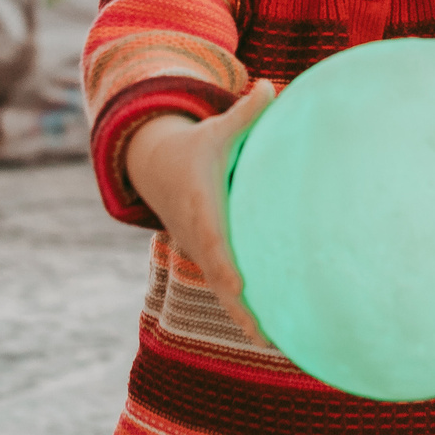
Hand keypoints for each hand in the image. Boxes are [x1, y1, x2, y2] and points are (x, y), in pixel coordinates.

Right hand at [124, 83, 278, 343]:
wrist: (156, 169)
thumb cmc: (197, 147)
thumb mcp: (217, 129)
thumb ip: (245, 114)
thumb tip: (270, 86)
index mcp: (201, 209)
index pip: (213, 241)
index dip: (226, 265)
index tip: (242, 286)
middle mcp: (198, 238)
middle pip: (219, 280)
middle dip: (240, 309)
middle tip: (265, 338)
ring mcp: (200, 254)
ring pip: (223, 292)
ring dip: (247, 319)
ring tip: (278, 347)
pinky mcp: (208, 262)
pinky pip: (227, 289)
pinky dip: (246, 311)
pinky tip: (276, 334)